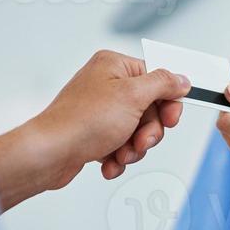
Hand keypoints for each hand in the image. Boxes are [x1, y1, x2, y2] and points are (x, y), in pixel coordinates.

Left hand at [34, 50, 189, 181]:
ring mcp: (99, 110)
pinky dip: (118, 157)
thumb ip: (162, 84)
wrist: (49, 154)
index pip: (157, 78)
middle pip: (149, 109)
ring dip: (133, 148)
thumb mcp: (133, 96)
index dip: (168, 102)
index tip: (170, 120)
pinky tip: (108, 163)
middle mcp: (106, 84)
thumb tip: (181, 79)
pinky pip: (119, 144)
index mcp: (114, 66)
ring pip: (136, 130)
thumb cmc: (82, 122)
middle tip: (140, 141)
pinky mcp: (93, 132)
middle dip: (148, 132)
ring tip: (120, 154)